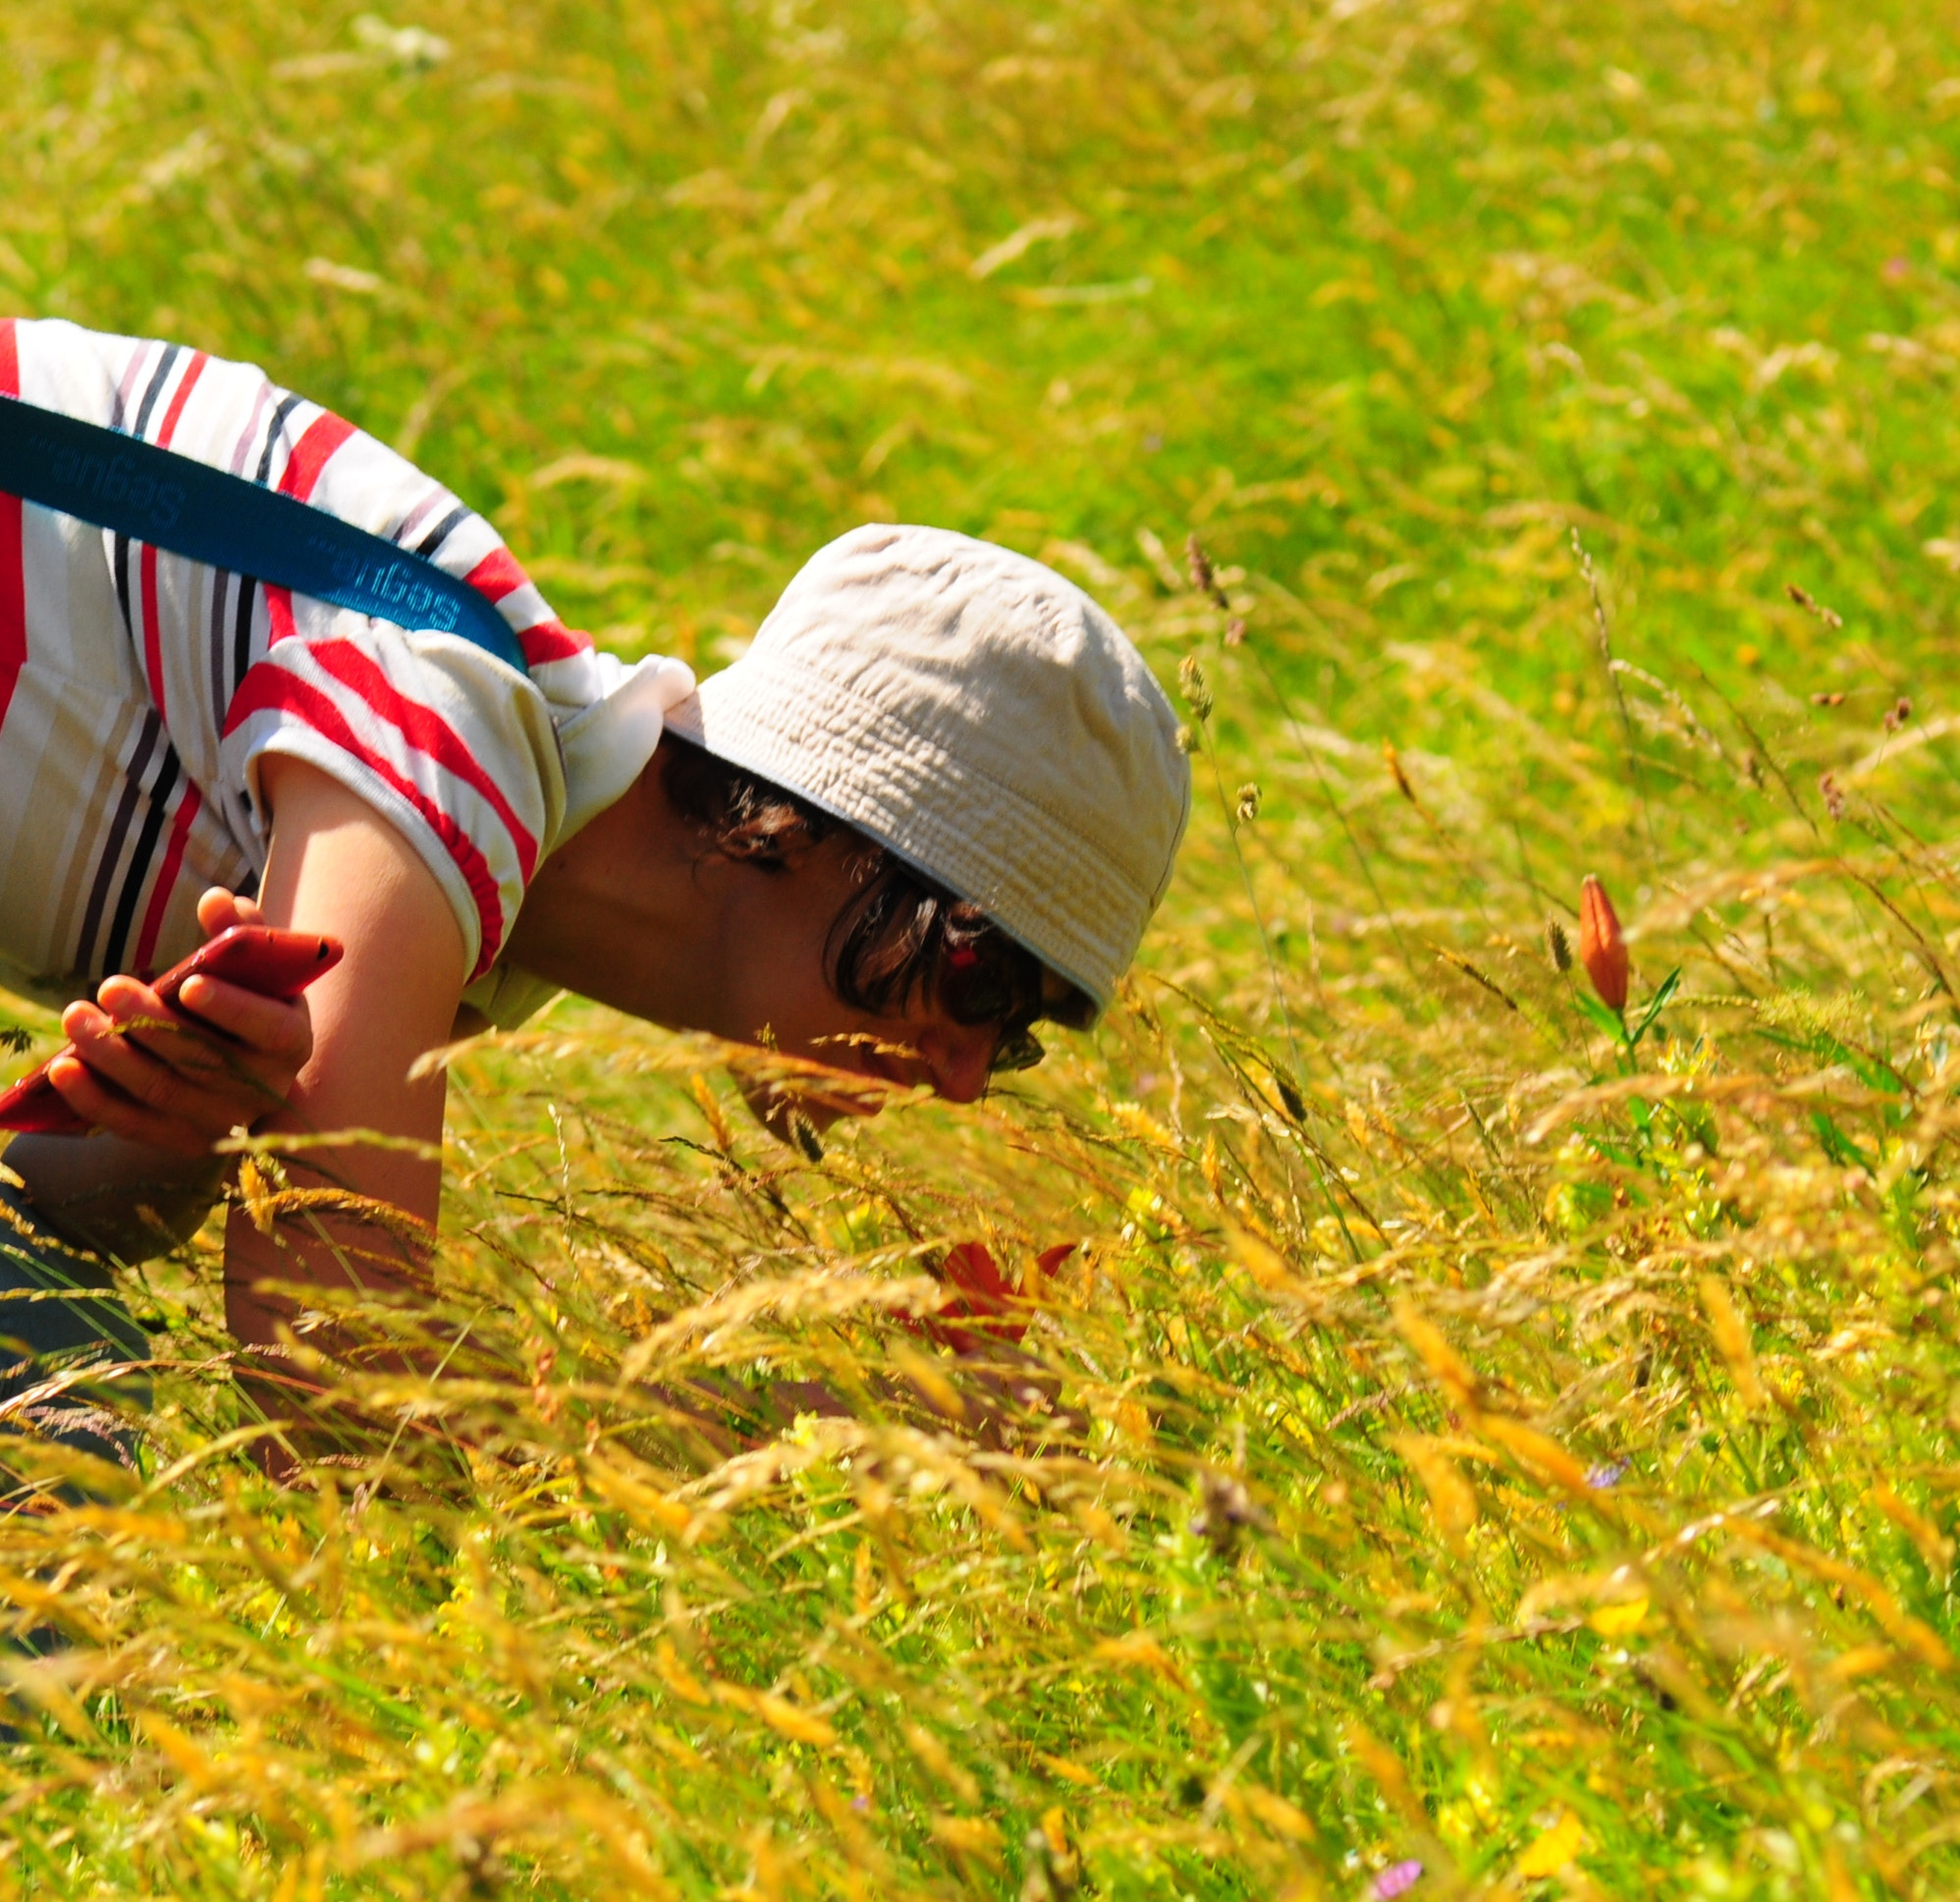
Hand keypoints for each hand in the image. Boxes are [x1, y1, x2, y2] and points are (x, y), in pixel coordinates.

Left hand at [47, 887, 316, 1154]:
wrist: (250, 1073)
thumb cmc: (252, 1004)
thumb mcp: (258, 970)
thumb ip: (242, 932)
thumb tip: (216, 900)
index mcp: (291, 1041)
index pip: (269, 1029)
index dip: (231, 1008)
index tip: (189, 984)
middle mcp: (263, 1087)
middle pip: (202, 1058)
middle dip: (151, 1023)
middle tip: (110, 987)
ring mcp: (221, 1119)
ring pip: (162, 1090)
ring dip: (112, 1055)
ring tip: (76, 1016)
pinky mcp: (182, 1140)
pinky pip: (133, 1124)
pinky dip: (94, 1100)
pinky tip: (63, 1068)